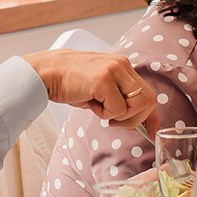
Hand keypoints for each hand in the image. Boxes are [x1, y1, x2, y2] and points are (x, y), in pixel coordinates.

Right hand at [20, 50, 155, 129]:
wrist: (45, 73)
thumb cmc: (68, 82)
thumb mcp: (99, 87)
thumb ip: (118, 97)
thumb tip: (134, 121)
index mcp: (122, 65)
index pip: (147, 93)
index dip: (151, 116)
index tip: (151, 132)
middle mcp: (122, 65)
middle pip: (148, 100)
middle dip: (134, 119)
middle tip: (114, 122)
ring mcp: (114, 70)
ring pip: (138, 104)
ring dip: (120, 116)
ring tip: (100, 110)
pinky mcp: (103, 80)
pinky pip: (118, 108)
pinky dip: (105, 114)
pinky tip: (90, 103)